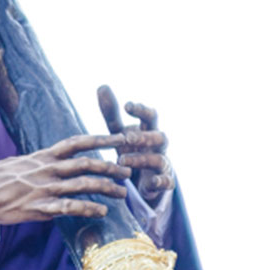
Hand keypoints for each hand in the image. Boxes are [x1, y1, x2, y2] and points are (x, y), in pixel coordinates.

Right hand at [0, 134, 130, 224]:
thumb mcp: (22, 163)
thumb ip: (44, 162)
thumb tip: (60, 160)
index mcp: (43, 156)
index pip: (77, 142)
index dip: (101, 138)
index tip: (120, 137)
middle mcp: (47, 169)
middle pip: (86, 163)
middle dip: (110, 166)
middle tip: (128, 169)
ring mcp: (44, 189)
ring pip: (82, 185)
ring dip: (106, 188)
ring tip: (122, 193)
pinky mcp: (39, 208)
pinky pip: (69, 208)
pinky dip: (87, 209)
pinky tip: (102, 212)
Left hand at [97, 85, 174, 204]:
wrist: (143, 182)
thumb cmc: (132, 150)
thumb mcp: (119, 132)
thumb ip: (112, 112)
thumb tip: (101, 86)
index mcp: (148, 131)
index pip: (150, 117)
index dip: (142, 110)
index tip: (127, 105)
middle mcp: (158, 147)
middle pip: (160, 136)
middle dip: (145, 136)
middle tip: (127, 137)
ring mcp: (163, 165)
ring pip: (159, 159)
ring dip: (141, 159)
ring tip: (121, 160)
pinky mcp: (164, 183)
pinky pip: (167, 182)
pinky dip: (160, 182)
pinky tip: (150, 183)